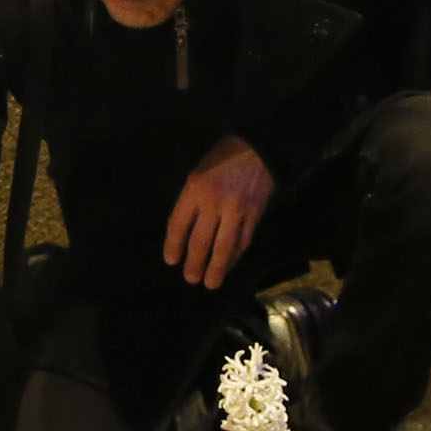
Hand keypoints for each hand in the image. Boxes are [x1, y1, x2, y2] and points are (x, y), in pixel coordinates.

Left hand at [162, 135, 275, 290]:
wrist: (259, 147)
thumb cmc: (222, 158)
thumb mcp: (198, 172)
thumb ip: (191, 200)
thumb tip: (184, 233)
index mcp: (194, 189)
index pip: (178, 225)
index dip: (173, 246)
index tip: (171, 261)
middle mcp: (213, 202)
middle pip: (200, 242)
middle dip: (194, 264)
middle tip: (190, 279)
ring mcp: (236, 210)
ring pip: (223, 248)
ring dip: (216, 268)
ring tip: (210, 283)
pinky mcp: (254, 215)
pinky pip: (243, 242)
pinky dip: (235, 257)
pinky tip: (229, 265)